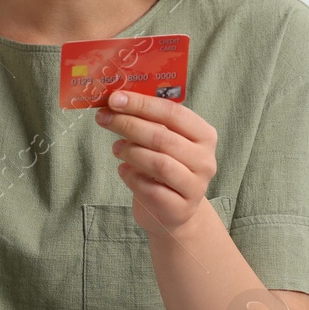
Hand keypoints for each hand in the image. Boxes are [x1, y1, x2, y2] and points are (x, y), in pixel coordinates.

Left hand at [95, 90, 218, 236]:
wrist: (174, 210)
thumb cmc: (167, 167)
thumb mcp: (164, 141)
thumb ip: (148, 121)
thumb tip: (116, 101)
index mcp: (204, 135)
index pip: (173, 113)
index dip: (141, 104)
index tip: (114, 98)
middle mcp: (204, 160)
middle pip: (163, 138)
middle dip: (128, 124)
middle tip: (104, 118)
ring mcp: (195, 186)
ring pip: (159, 164)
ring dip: (131, 152)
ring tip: (116, 148)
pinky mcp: (180, 209)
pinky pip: (151, 190)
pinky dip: (132, 177)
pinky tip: (124, 170)